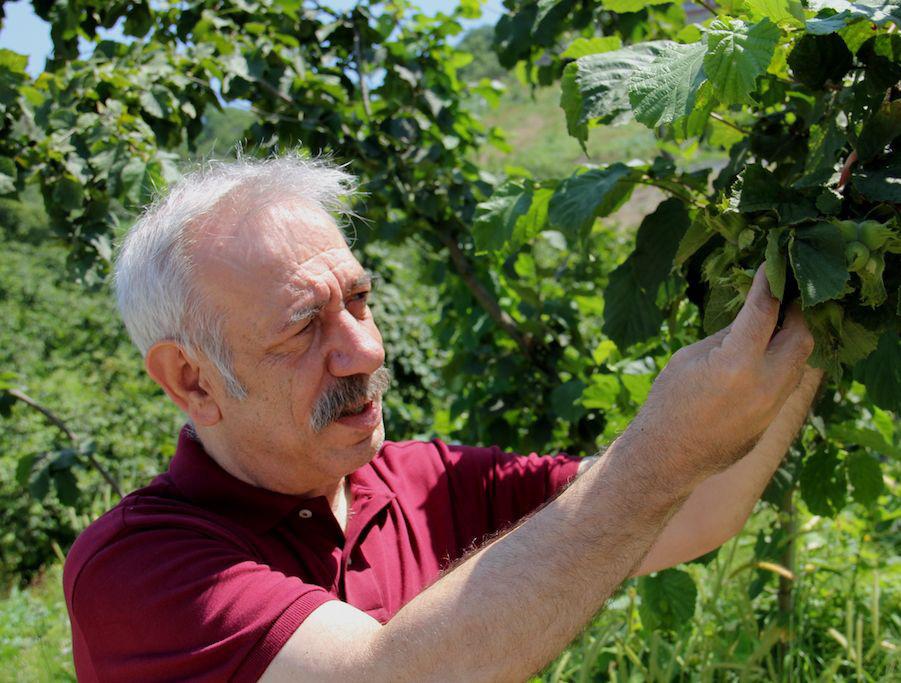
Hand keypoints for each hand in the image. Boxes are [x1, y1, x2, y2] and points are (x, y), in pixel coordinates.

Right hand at [626, 263, 815, 486]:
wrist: (667, 456)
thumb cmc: (668, 401)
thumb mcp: (690, 357)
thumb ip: (727, 336)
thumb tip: (750, 317)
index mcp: (737, 363)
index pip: (764, 311)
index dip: (768, 284)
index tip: (771, 266)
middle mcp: (765, 385)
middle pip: (801, 335)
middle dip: (796, 312)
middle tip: (785, 295)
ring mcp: (772, 407)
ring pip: (801, 362)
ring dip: (792, 339)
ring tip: (778, 324)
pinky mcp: (772, 422)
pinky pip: (788, 385)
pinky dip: (783, 364)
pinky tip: (768, 355)